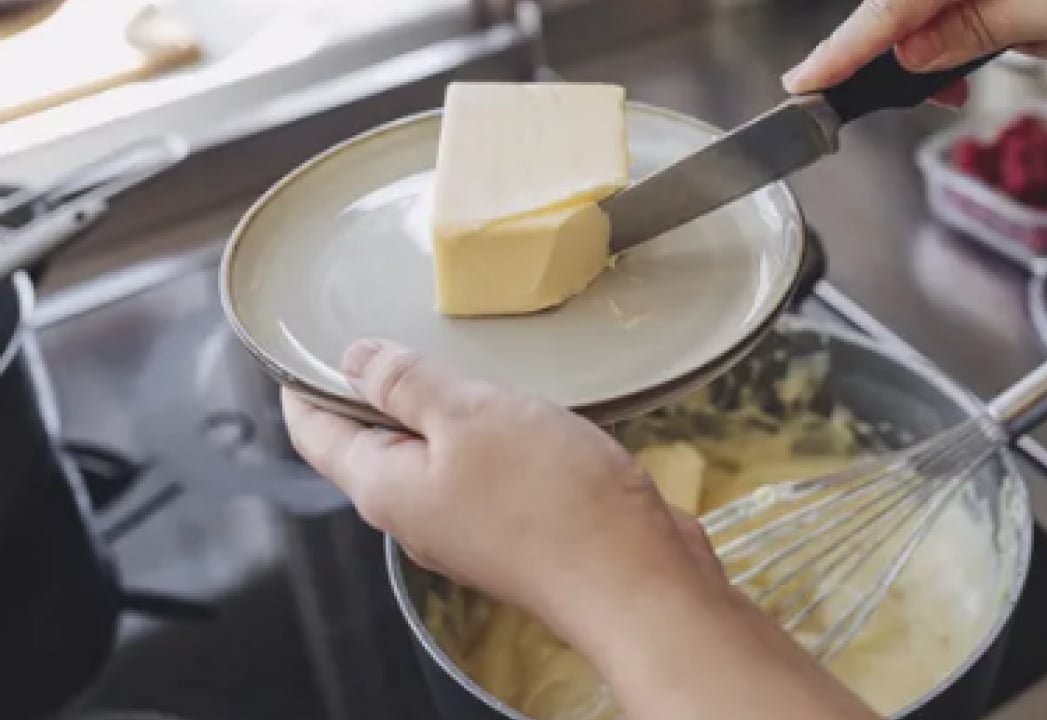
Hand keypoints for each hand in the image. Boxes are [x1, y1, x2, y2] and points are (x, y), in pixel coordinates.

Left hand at [283, 340, 879, 719]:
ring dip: (437, 410)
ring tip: (453, 358)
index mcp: (386, 487)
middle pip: (372, 446)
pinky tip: (514, 406)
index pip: (317, 434)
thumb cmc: (549, 498)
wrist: (634, 579)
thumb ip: (407, 383)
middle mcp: (418, 514)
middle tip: (385, 331)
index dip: (303, 385)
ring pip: (432, 456)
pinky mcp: (517, 528)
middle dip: (372, 392)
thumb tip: (354, 359)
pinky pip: (482, 471)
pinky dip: (484, 434)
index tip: (301, 342)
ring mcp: (468, 526)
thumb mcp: (469, 415)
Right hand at [783, 0, 1046, 95]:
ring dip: (985, 32)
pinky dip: (1010, 13)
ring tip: (1046, 35)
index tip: (802, 85)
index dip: (839, 53)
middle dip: (926, 50)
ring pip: (949, 3)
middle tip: (944, 96)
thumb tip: (911, 53)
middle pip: (909, 4)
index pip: (884, 11)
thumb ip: (976, 31)